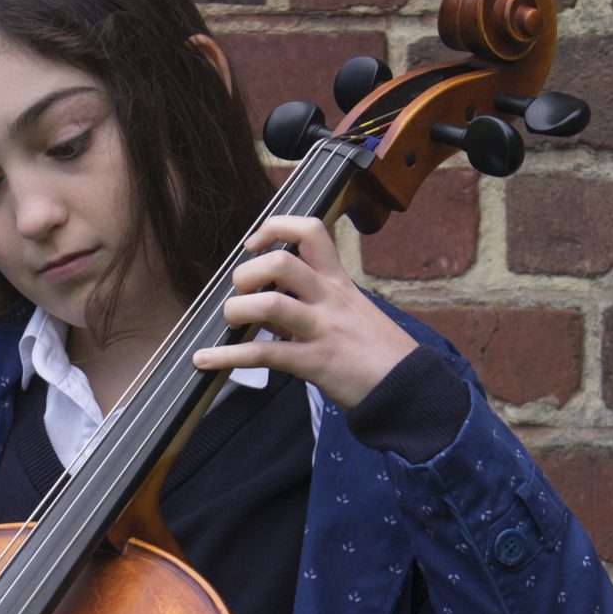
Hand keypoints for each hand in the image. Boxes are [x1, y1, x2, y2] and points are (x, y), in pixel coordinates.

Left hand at [189, 215, 417, 409]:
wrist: (408, 386)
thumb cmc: (377, 350)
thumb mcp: (352, 310)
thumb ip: (316, 300)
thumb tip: (272, 298)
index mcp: (338, 281)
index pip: (310, 230)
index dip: (275, 227)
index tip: (254, 244)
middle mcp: (329, 297)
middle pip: (282, 261)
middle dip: (248, 273)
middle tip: (241, 292)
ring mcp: (321, 329)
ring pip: (270, 303)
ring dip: (237, 310)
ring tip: (230, 321)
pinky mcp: (314, 362)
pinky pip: (263, 355)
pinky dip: (226, 358)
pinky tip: (204, 361)